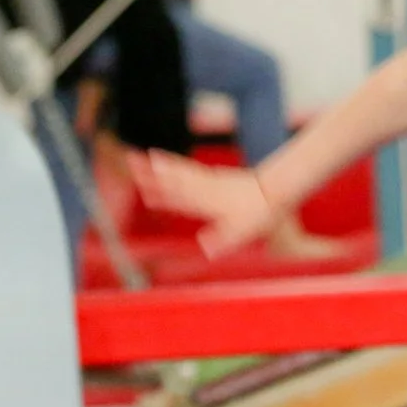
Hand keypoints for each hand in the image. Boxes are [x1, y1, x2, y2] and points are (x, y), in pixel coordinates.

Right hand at [127, 150, 279, 256]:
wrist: (275, 191)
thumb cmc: (259, 214)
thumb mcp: (244, 232)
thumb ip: (223, 240)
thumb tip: (206, 249)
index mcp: (208, 203)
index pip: (180, 199)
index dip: (162, 195)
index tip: (144, 191)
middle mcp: (205, 189)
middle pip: (174, 180)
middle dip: (152, 173)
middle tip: (132, 163)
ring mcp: (208, 180)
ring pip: (179, 171)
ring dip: (160, 165)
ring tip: (142, 156)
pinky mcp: (212, 175)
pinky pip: (187, 168)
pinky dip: (173, 163)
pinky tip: (163, 160)